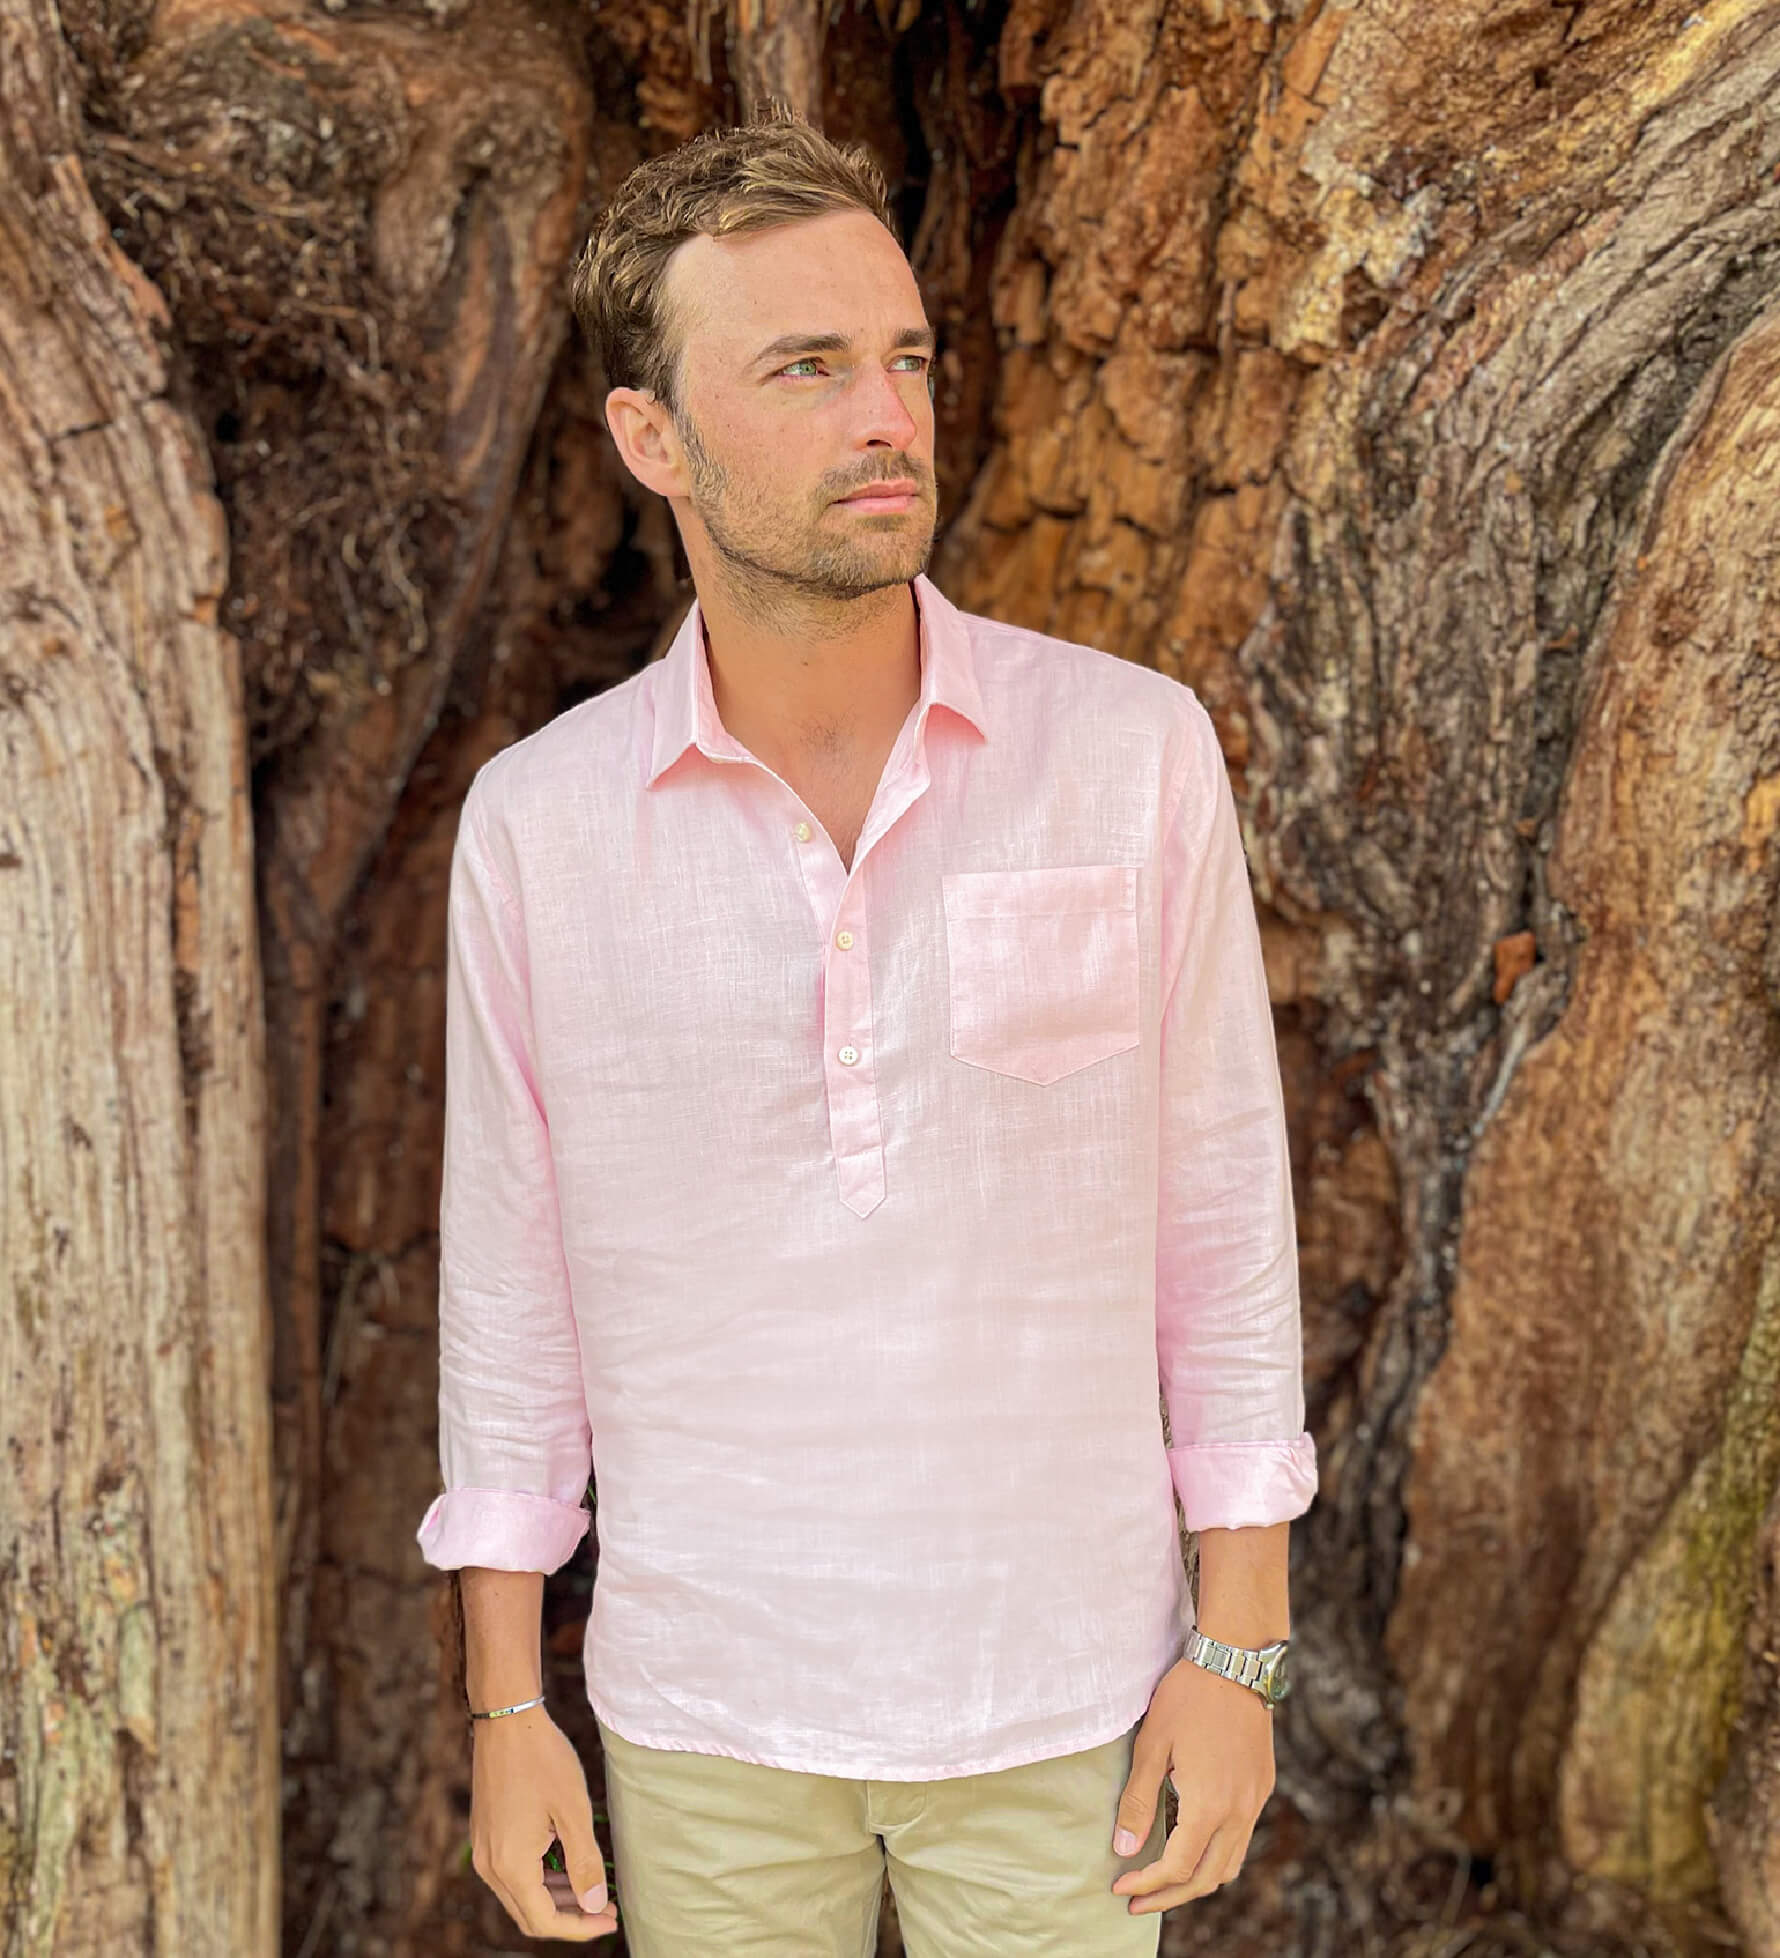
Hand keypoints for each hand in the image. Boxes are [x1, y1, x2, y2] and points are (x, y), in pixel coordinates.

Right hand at [469, 1705, 618, 1940]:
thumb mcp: (573, 1811)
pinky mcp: (485, 1834)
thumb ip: (584, 1864)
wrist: (507, 1719)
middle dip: (570, 1916)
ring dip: (556, 1898)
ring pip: (520, 1894)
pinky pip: (512, 1872)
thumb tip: (595, 1904)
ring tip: (592, 1888)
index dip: (580, 1928)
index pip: (544, 1921)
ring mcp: (483, 1850)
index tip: (610, 1918)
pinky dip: (540, 1878)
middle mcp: (489, 1865)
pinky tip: (567, 1865)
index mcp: (510, 1865)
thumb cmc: (542, 1759)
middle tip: (607, 1908)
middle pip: (529, 1914)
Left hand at [1109, 1655, 1274, 1914]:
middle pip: (1206, 1878)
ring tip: (1164, 1881)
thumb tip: (1125, 1849)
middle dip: (1170, 1895)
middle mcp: (1239, 1812)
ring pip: (1230, 1863)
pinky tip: (1194, 1843)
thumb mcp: (1152, 1745)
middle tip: (1137, 1901)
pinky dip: (1216, 1854)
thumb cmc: (1187, 1697)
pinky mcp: (1262, 1786)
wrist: (1236, 1661)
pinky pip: (1242, 1838)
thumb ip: (1138, 1801)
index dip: (1147, 1883)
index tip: (1120, 1886)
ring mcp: (1255, 1800)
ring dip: (1197, 1880)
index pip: (1177, 1867)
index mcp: (1209, 1806)